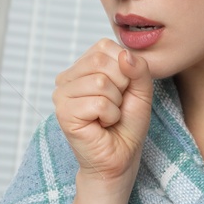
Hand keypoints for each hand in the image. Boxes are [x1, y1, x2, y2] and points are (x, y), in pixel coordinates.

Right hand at [54, 39, 153, 192]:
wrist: (120, 157)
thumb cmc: (127, 124)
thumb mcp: (141, 90)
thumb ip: (139, 68)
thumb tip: (124, 55)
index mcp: (83, 66)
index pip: (106, 47)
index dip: (124, 69)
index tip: (121, 90)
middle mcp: (67, 77)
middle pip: (102, 61)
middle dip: (120, 86)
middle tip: (115, 106)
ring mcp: (61, 94)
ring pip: (100, 82)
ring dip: (115, 104)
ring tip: (107, 116)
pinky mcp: (63, 112)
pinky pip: (98, 103)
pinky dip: (109, 116)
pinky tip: (102, 125)